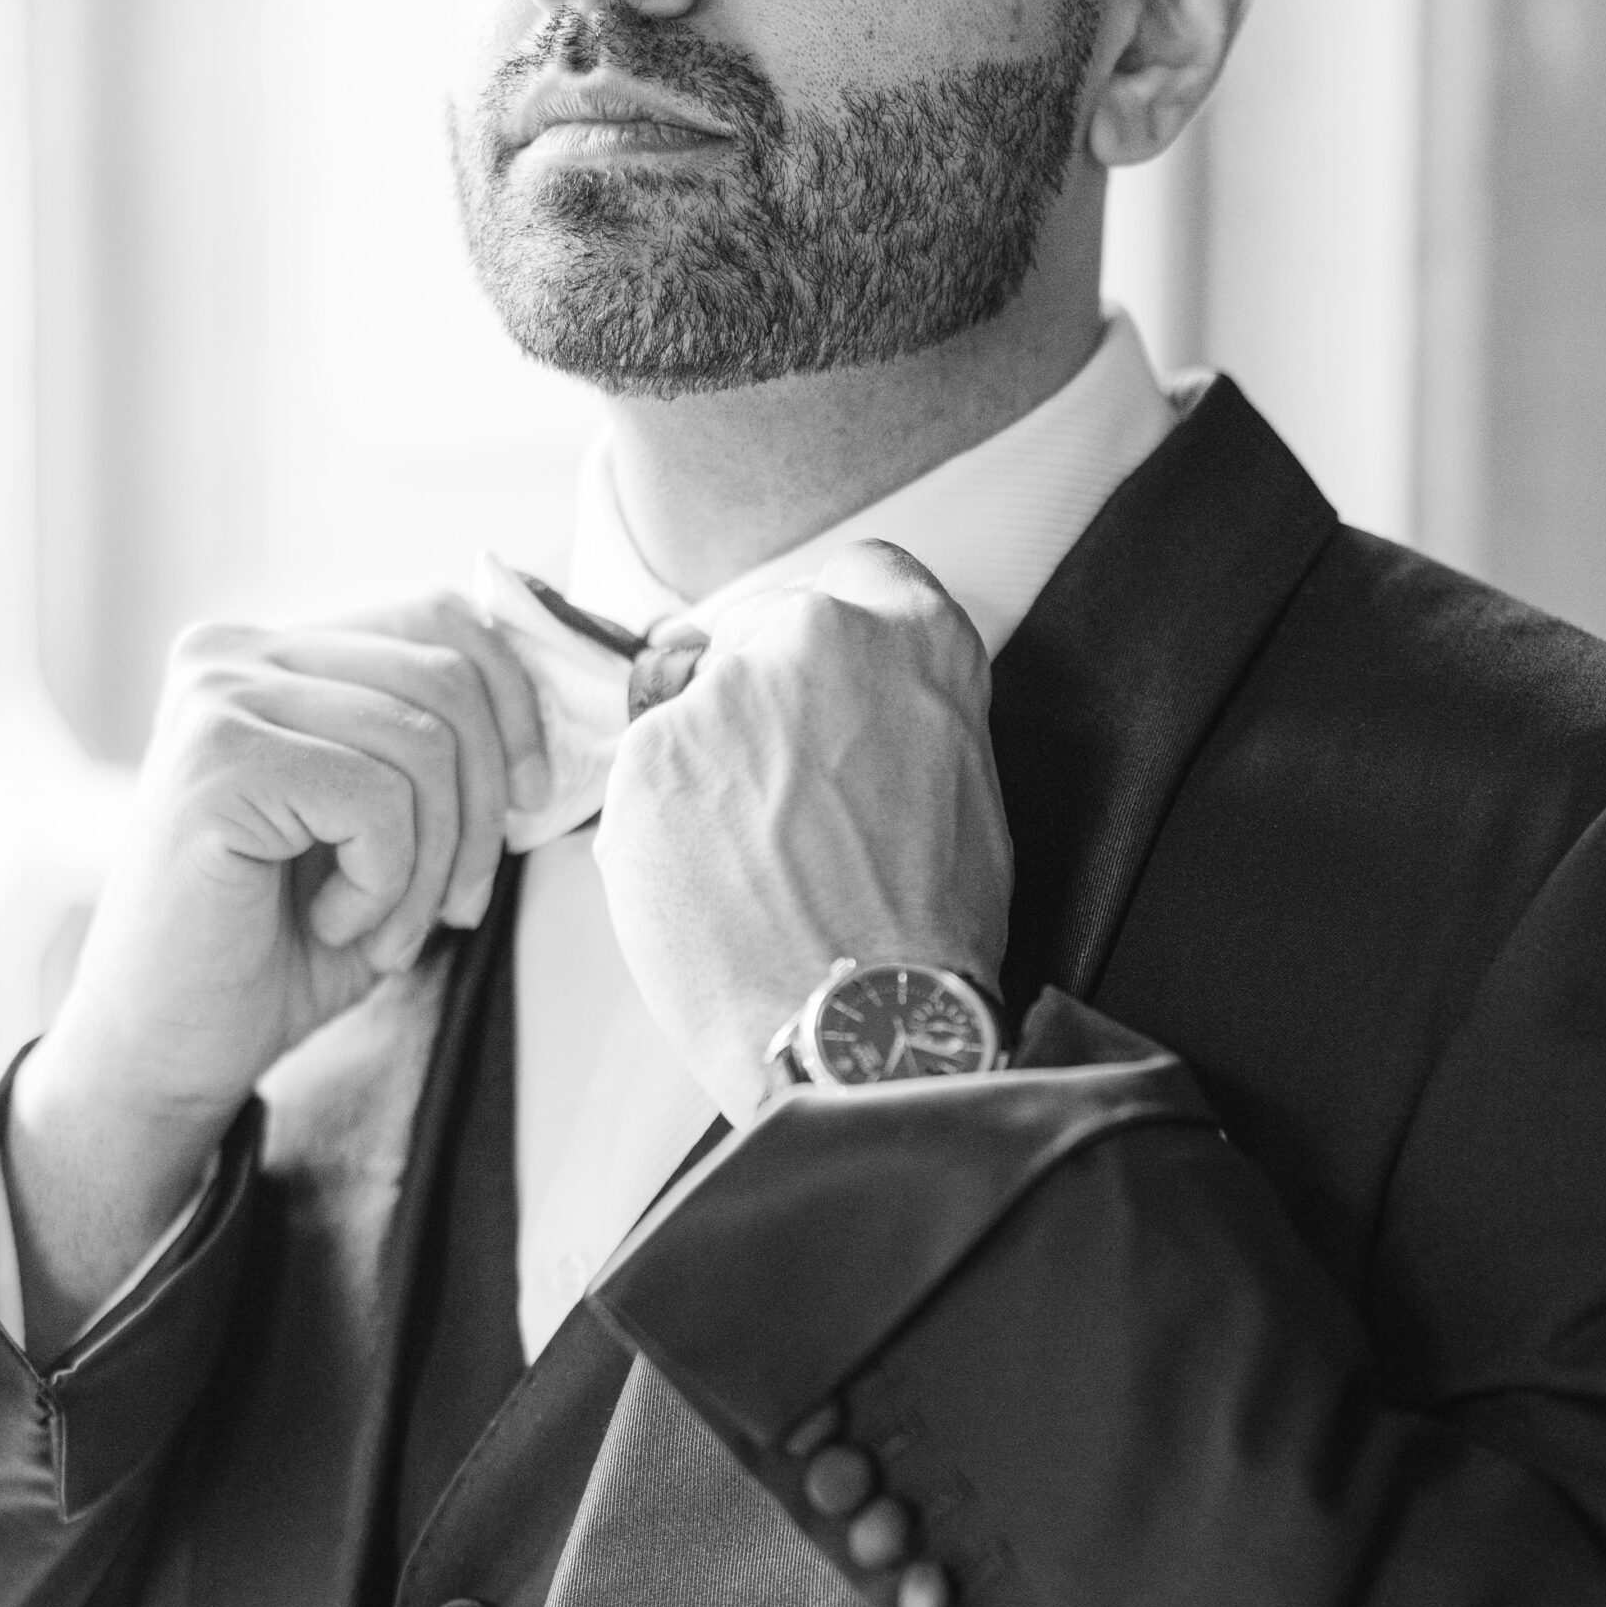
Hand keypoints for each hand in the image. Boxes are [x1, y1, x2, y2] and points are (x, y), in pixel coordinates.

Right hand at [6, 593, 539, 1352]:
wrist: (170, 1048)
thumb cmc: (284, 950)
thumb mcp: (390, 836)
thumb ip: (445, 759)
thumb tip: (563, 719)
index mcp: (277, 654)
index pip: (442, 620)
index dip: (516, 708)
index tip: (528, 806)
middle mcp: (234, 653)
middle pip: (447, 677)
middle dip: (482, 810)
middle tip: (455, 907)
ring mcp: (216, 697)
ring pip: (423, 743)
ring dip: (430, 866)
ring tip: (380, 929)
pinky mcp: (215, 759)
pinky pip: (377, 799)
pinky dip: (385, 885)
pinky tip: (332, 925)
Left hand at [594, 542, 1012, 1124]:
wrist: (862, 1026)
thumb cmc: (926, 937)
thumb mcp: (963, 790)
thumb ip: (907, 715)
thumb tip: (861, 716)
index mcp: (913, 640)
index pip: (857, 580)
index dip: (829, 641)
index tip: (815, 687)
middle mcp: (816, 640)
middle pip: (757, 636)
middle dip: (756, 710)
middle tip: (777, 809)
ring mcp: (722, 695)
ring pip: (690, 711)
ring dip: (704, 774)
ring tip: (750, 874)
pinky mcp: (646, 758)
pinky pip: (642, 780)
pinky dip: (661, 829)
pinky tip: (709, 893)